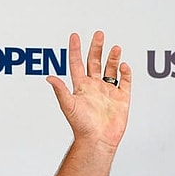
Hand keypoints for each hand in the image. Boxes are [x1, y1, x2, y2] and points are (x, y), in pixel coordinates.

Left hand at [46, 31, 131, 152]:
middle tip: (99, 34)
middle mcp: (94, 86)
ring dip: (112, 58)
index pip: (77, 63)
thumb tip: (49, 77)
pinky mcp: (121, 98)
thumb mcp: (68, 105)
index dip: (75, 49)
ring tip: (115, 47)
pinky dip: (125, 73)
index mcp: (80, 86)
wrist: (98, 140)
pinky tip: (124, 66)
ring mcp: (108, 91)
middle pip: (95, 62)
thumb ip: (60, 90)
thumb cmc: (81, 126)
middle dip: (96, 47)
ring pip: (110, 69)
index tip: (74, 36)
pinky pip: (125, 82)